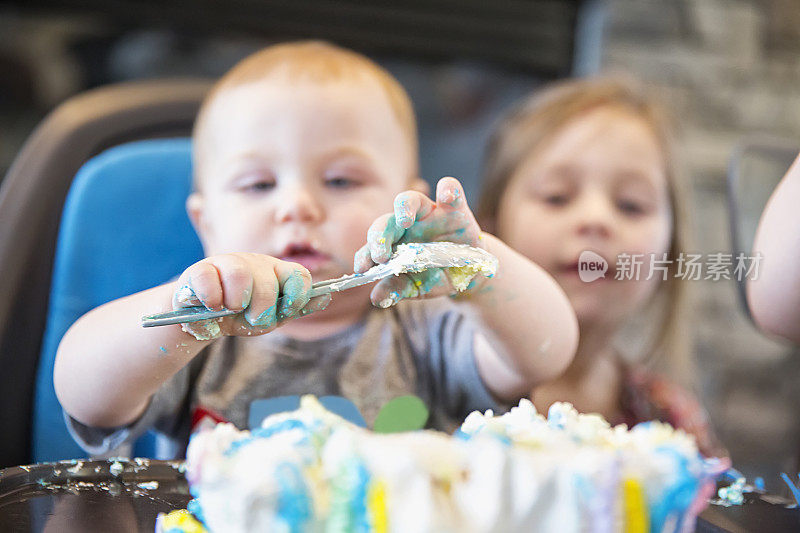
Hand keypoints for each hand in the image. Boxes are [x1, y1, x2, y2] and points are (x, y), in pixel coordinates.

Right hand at [172, 253, 329, 339]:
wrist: (204, 320)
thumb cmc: (242, 315)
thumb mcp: (273, 316)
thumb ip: (297, 308)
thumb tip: (326, 297)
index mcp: (276, 272)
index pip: (300, 274)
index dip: (298, 295)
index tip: (286, 311)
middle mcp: (255, 262)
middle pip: (268, 281)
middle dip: (262, 308)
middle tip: (252, 318)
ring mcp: (227, 263)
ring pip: (240, 275)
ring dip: (237, 302)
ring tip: (231, 309)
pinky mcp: (200, 270)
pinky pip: (209, 279)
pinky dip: (213, 299)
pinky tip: (211, 306)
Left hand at [354, 177, 483, 307]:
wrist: (468, 273)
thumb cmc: (437, 275)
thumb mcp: (417, 286)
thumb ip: (397, 289)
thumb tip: (376, 299)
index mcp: (393, 243)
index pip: (373, 245)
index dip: (365, 255)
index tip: (362, 269)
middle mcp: (406, 224)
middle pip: (386, 222)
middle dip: (379, 237)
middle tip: (380, 256)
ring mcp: (429, 213)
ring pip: (409, 199)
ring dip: (403, 208)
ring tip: (404, 220)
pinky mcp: (454, 207)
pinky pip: (450, 189)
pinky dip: (448, 188)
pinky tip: (448, 196)